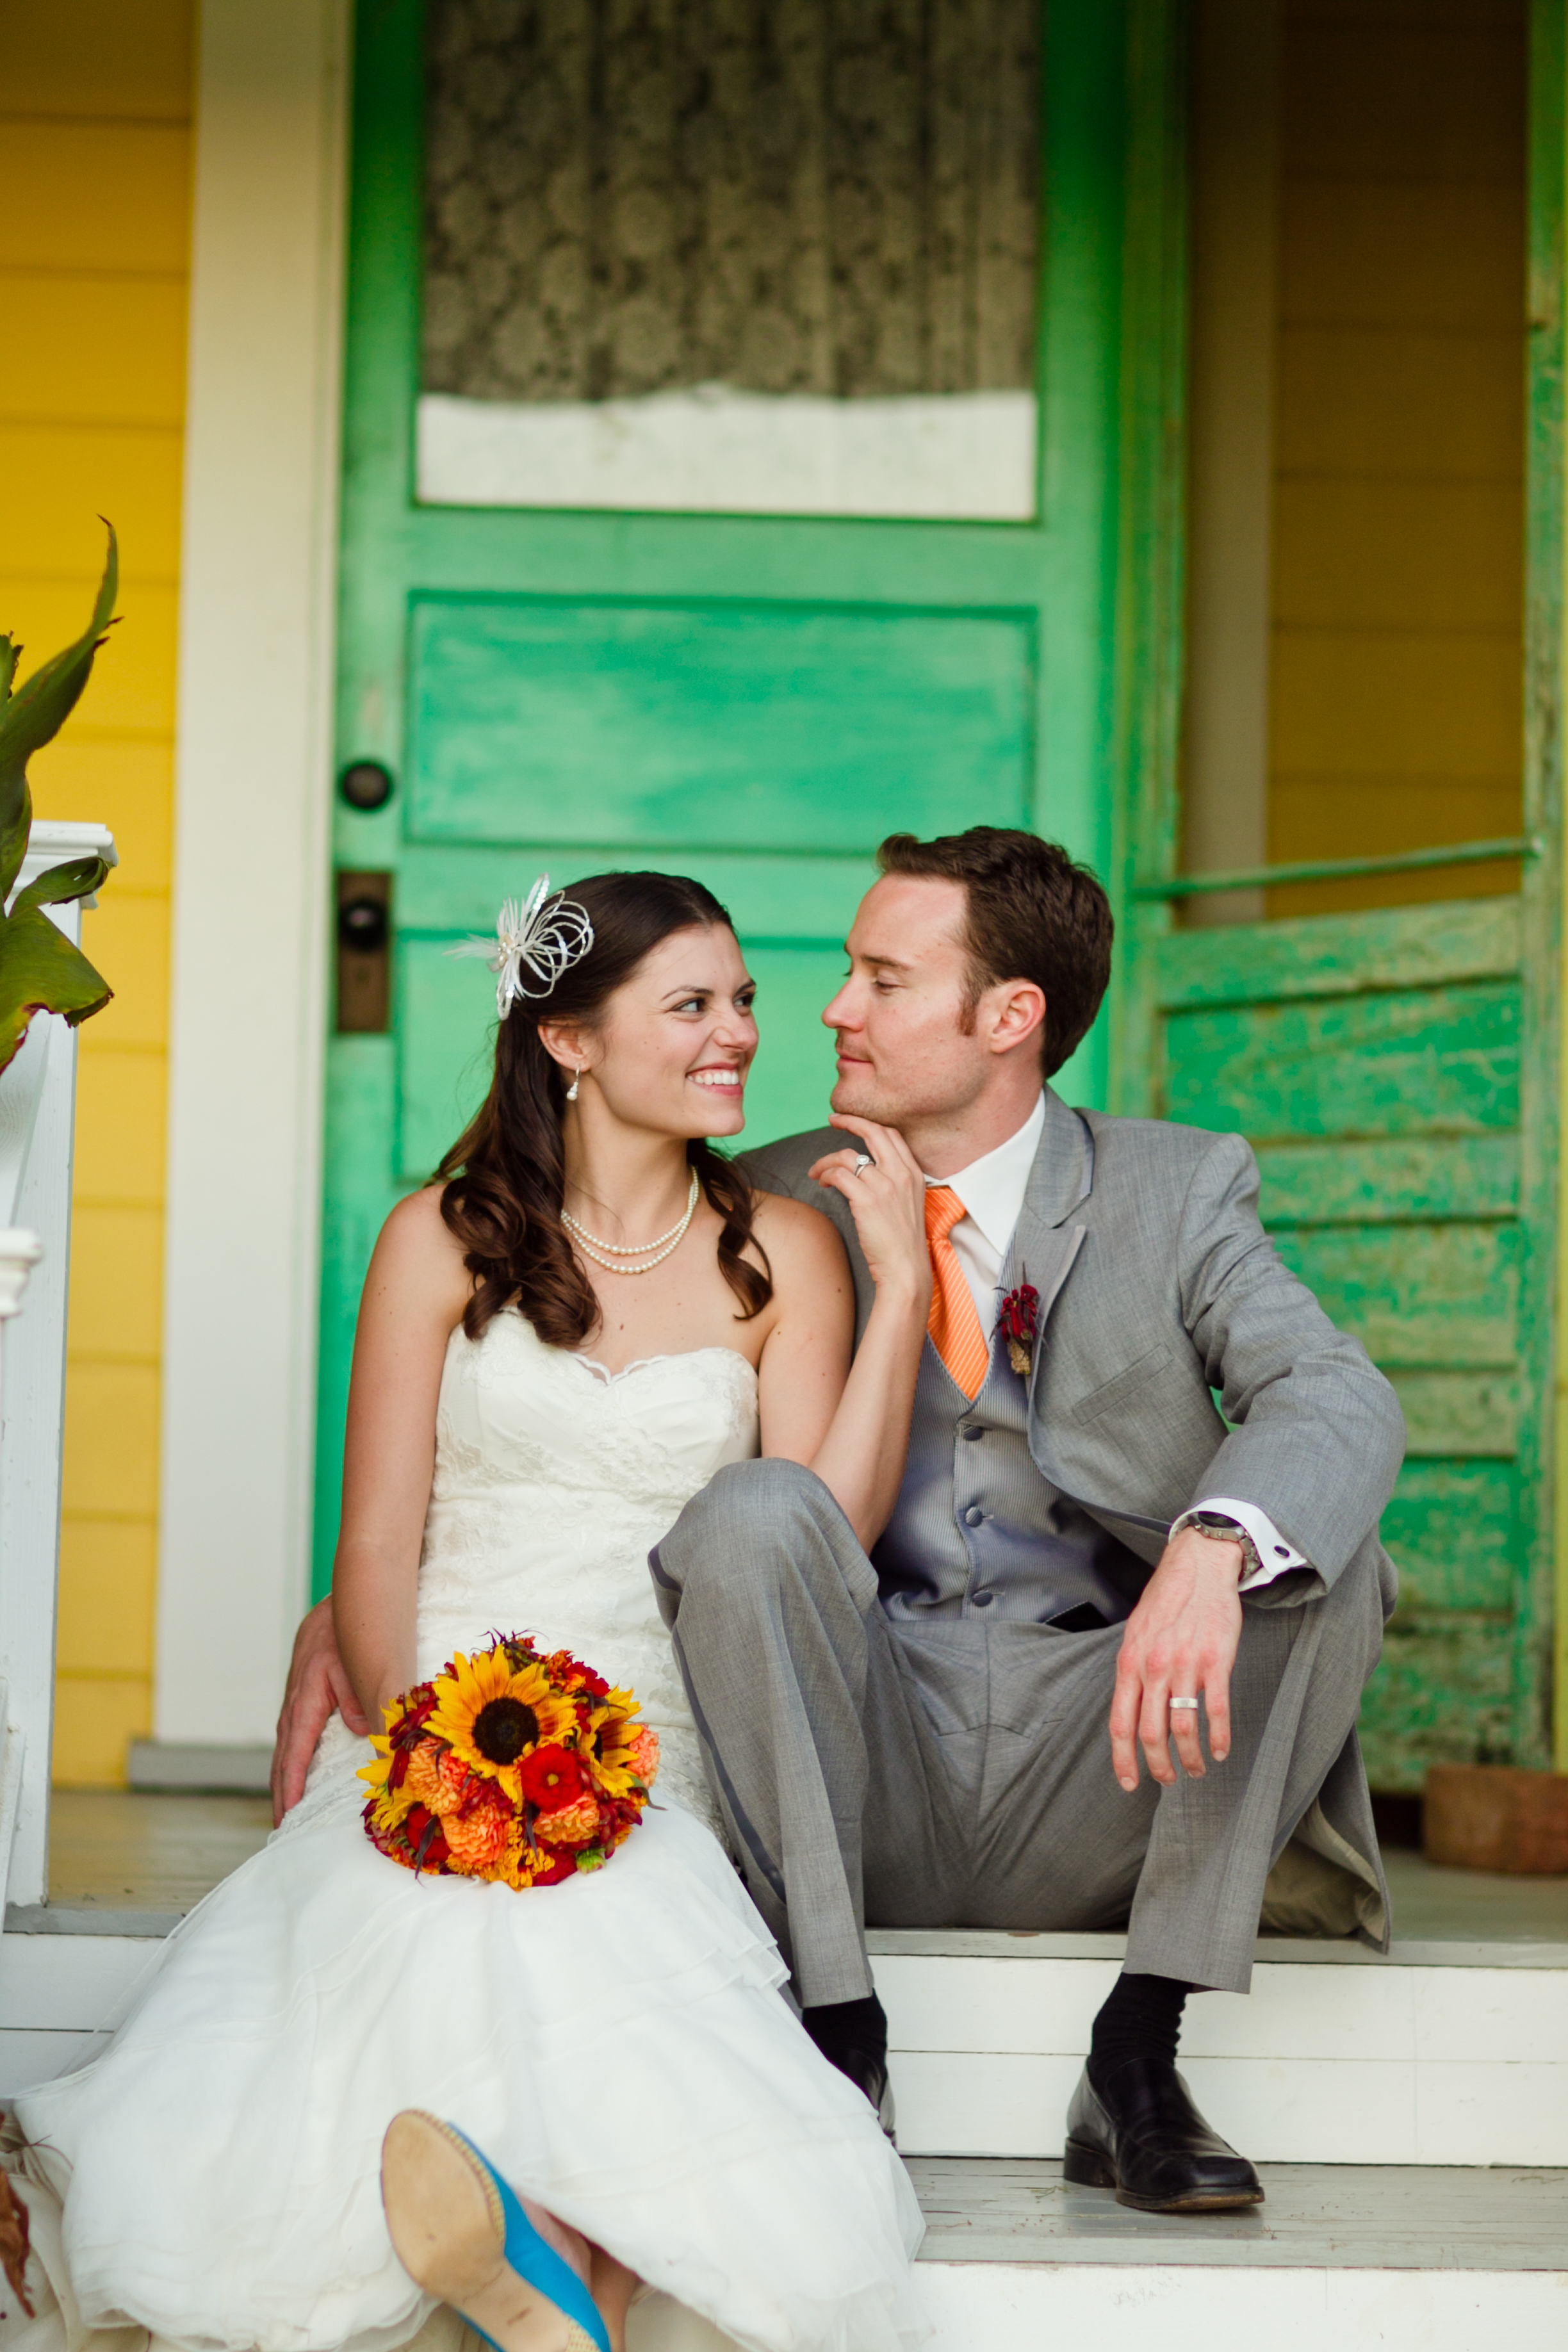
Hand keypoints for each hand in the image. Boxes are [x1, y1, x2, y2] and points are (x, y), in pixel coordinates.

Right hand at [270, 1595, 368, 1824]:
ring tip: (286, 1810)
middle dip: (281, 1795)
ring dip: (284, 1780)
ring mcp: (296, 1703)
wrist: (338, 1605)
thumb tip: (363, 1732)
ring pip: (286, 1749)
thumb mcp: (355, 1663)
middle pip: (282, 1760)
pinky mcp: (303, 1699)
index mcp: (305, 1702)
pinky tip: (299, 1773)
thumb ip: (359, 1698)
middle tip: (282, 1828)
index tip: (288, 1816)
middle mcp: (295, 1707)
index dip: (291, 1788)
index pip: (294, 1755)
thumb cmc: (348, 1633)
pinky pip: (294, 1736)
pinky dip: (292, 1760)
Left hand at [808, 1116, 932, 1308]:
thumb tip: (863, 1172)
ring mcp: (885, 1186)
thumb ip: (892, 1184)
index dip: (869, 1123)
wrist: (905, 1269)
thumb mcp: (906, 1205)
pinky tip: (822, 1184)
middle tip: (832, 1120)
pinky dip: (825, 1175)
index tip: (851, 1121)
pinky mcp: (867, 1200)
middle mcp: (902, 1174)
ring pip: (847, 1155)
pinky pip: (839, 1175)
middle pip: (873, 1132)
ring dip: (826, 1160)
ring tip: (817, 1173)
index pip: (892, 1135)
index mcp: (914, 1174)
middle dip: (850, 1121)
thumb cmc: (902, 1243)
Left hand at [1109, 1526, 1242, 1789]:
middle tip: (1169, 1780)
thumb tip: (1130, 1709)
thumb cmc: (1167, 1601)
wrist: (1198, 1566)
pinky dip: (1219, 1738)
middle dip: (1159, 1766)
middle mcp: (1153, 1667)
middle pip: (1151, 1733)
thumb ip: (1132, 1671)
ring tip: (1197, 1768)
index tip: (1129, 1783)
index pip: (1120, 1723)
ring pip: (1183, 1729)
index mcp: (1129, 1663)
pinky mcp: (1215, 1662)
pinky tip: (1221, 1750)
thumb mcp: (1136, 1633)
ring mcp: (1184, 1665)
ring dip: (1191, 1758)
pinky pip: (1216, 1711)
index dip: (1123, 1759)